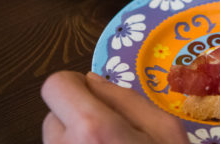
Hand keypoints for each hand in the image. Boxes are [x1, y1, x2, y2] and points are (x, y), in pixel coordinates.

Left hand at [41, 71, 187, 143]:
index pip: (55, 85)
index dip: (74, 85)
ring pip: (56, 139)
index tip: (97, 96)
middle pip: (54, 114)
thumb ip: (127, 99)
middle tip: (111, 132)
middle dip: (78, 117)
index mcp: (92, 127)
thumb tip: (94, 81)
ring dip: (75, 139)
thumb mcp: (165, 129)